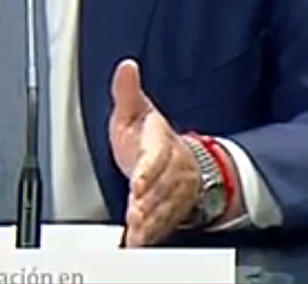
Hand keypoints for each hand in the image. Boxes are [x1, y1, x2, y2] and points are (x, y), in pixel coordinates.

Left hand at [108, 59, 200, 246]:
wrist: (181, 159)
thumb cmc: (151, 136)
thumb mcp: (136, 110)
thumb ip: (127, 93)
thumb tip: (126, 67)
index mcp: (160, 142)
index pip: (156, 157)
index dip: (148, 171)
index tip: (137, 184)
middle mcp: (172, 168)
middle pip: (162, 187)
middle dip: (148, 201)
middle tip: (135, 213)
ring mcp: (174, 190)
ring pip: (165, 206)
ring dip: (151, 219)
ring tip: (137, 229)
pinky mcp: (173, 208)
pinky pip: (165, 222)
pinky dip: (153, 233)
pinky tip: (140, 241)